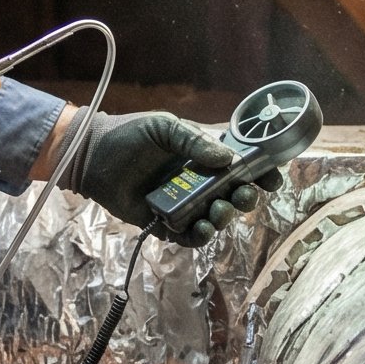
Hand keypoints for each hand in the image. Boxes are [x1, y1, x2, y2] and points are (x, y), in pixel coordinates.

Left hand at [63, 111, 280, 246]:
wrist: (92, 156)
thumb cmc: (128, 135)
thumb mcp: (165, 128)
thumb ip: (194, 142)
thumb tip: (228, 158)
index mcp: (204, 156)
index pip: (241, 166)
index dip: (261, 173)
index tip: (272, 178)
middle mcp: (198, 182)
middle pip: (234, 195)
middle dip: (246, 198)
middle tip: (242, 195)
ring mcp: (183, 204)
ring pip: (216, 218)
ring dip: (224, 218)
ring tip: (216, 211)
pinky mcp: (166, 223)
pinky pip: (190, 236)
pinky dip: (200, 236)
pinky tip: (202, 228)